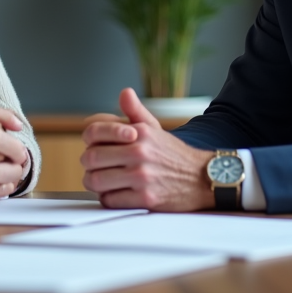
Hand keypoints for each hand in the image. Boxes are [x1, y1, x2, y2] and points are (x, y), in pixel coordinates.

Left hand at [80, 88, 213, 210]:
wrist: (203, 178)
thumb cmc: (173, 154)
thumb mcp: (155, 129)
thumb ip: (135, 111)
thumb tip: (124, 92)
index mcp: (139, 132)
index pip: (94, 132)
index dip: (88, 140)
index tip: (92, 146)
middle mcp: (140, 152)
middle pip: (91, 158)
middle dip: (88, 164)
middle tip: (93, 167)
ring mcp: (142, 177)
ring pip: (96, 181)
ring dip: (94, 183)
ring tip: (100, 182)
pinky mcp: (145, 199)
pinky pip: (110, 200)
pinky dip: (107, 198)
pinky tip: (114, 193)